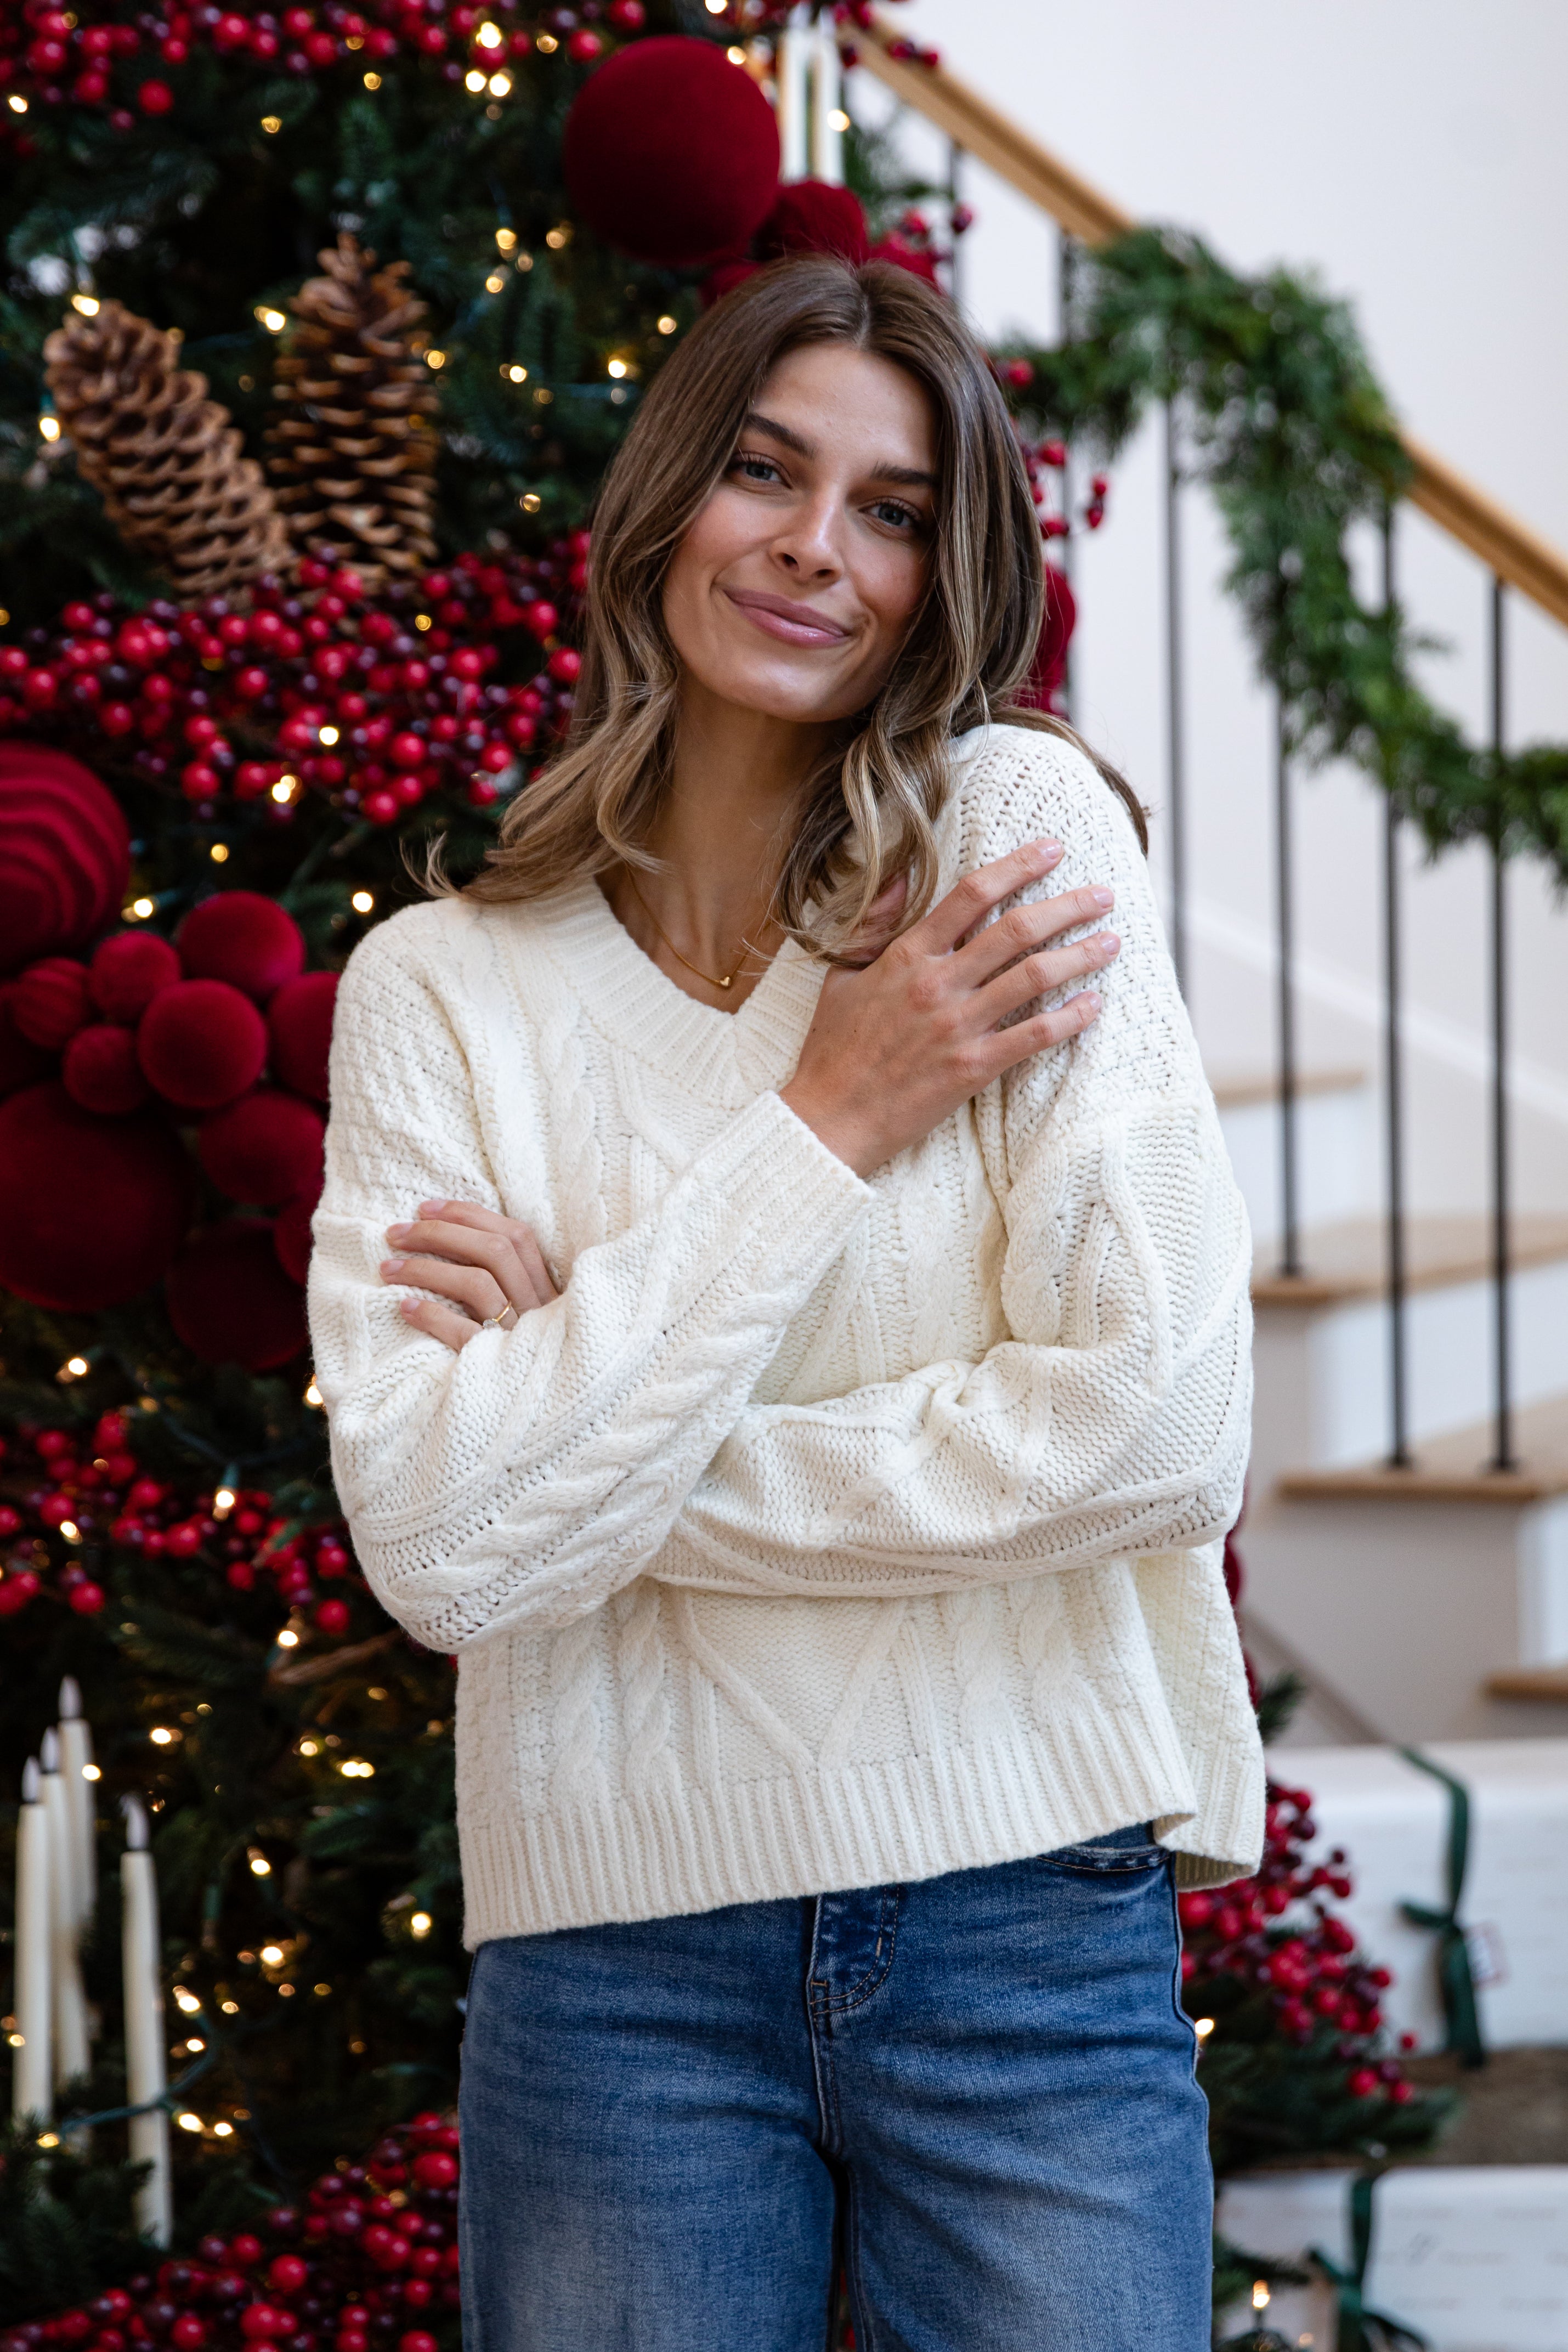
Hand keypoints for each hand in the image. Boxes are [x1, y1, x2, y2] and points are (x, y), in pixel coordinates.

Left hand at [380, 1200, 559, 1353]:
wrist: (539, 1427)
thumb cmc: (524, 1365)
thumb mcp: (528, 1319)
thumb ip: (506, 1285)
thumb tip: (452, 1241)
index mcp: (549, 1291)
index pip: (517, 1236)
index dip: (471, 1215)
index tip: (425, 1207)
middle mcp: (541, 1311)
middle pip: (495, 1252)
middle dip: (440, 1233)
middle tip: (395, 1232)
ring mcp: (522, 1339)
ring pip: (478, 1284)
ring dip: (426, 1268)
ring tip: (387, 1268)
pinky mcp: (501, 1371)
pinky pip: (464, 1334)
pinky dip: (432, 1315)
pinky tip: (404, 1309)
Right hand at [780, 838, 1116, 1176]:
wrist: (830, 1117)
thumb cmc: (833, 1049)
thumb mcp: (842, 975)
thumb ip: (876, 924)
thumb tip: (902, 876)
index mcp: (907, 956)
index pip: (972, 895)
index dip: (1018, 866)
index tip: (1051, 850)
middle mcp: (938, 984)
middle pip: (1017, 929)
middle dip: (1068, 905)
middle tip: (1103, 894)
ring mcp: (958, 1026)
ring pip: (1034, 976)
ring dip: (1080, 955)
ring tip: (1111, 942)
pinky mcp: (974, 1067)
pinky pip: (1035, 1035)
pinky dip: (1071, 1017)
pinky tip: (1094, 1003)